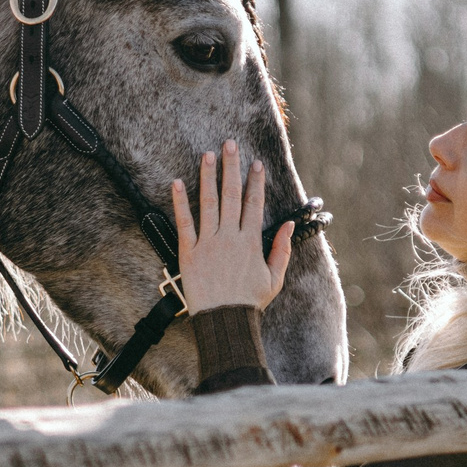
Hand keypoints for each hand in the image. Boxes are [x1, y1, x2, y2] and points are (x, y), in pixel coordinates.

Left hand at [169, 140, 294, 313]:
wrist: (225, 321)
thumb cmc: (250, 302)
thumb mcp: (275, 278)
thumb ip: (282, 249)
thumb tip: (290, 225)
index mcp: (251, 242)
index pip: (254, 204)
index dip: (255, 182)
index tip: (255, 163)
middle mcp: (229, 237)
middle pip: (231, 195)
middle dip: (231, 167)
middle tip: (230, 144)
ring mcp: (208, 243)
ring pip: (208, 203)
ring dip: (208, 176)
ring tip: (207, 154)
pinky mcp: (189, 252)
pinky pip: (184, 223)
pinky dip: (180, 202)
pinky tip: (176, 183)